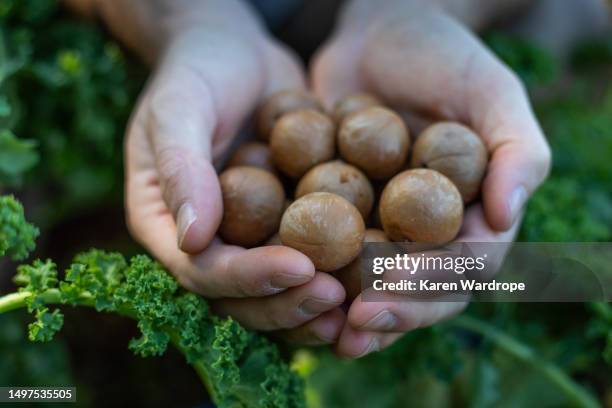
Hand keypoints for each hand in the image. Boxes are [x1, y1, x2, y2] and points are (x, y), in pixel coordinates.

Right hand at [123, 1, 344, 344]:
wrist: (237, 55)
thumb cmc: (199, 70)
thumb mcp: (180, 107)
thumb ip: (181, 169)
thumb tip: (194, 240)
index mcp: (166, 225)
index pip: (203, 270)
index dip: (249, 278)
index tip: (301, 267)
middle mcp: (207, 243)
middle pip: (241, 296)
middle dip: (289, 302)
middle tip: (338, 298)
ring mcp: (246, 237)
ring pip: (275, 291)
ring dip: (314, 304)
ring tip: (358, 306)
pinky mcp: (283, 224)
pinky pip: (306, 256)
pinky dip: (336, 273)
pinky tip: (373, 275)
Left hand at [311, 0, 550, 356]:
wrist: (378, 37)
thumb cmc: (443, 59)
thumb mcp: (489, 91)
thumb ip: (515, 150)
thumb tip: (507, 214)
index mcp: (475, 217)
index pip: (465, 265)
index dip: (434, 281)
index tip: (395, 283)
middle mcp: (432, 235)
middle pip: (421, 291)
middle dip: (391, 311)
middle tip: (356, 326)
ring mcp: (386, 231)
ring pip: (374, 288)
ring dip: (349, 315)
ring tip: (324, 333)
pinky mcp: (341, 219)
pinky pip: (329, 257)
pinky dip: (313, 279)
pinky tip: (288, 291)